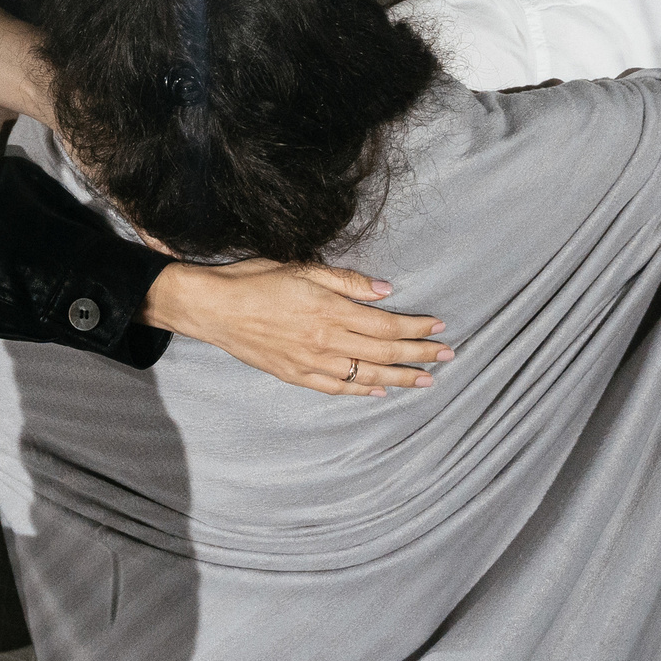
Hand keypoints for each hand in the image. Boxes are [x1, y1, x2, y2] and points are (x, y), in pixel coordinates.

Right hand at [140, 258, 451, 395]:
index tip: (439, 326)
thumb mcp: (301, 269)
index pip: (385, 324)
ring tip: (426, 381)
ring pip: (366, 374)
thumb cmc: (254, 281)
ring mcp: (311, 362)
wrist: (213, 308)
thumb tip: (385, 292)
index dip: (415, 327)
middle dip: (419, 354)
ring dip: (400, 377)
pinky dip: (361, 391)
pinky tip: (379, 390)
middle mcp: (326, 340)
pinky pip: (337, 388)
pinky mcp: (296, 375)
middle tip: (448, 356)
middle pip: (383, 351)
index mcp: (329, 310)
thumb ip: (345, 281)